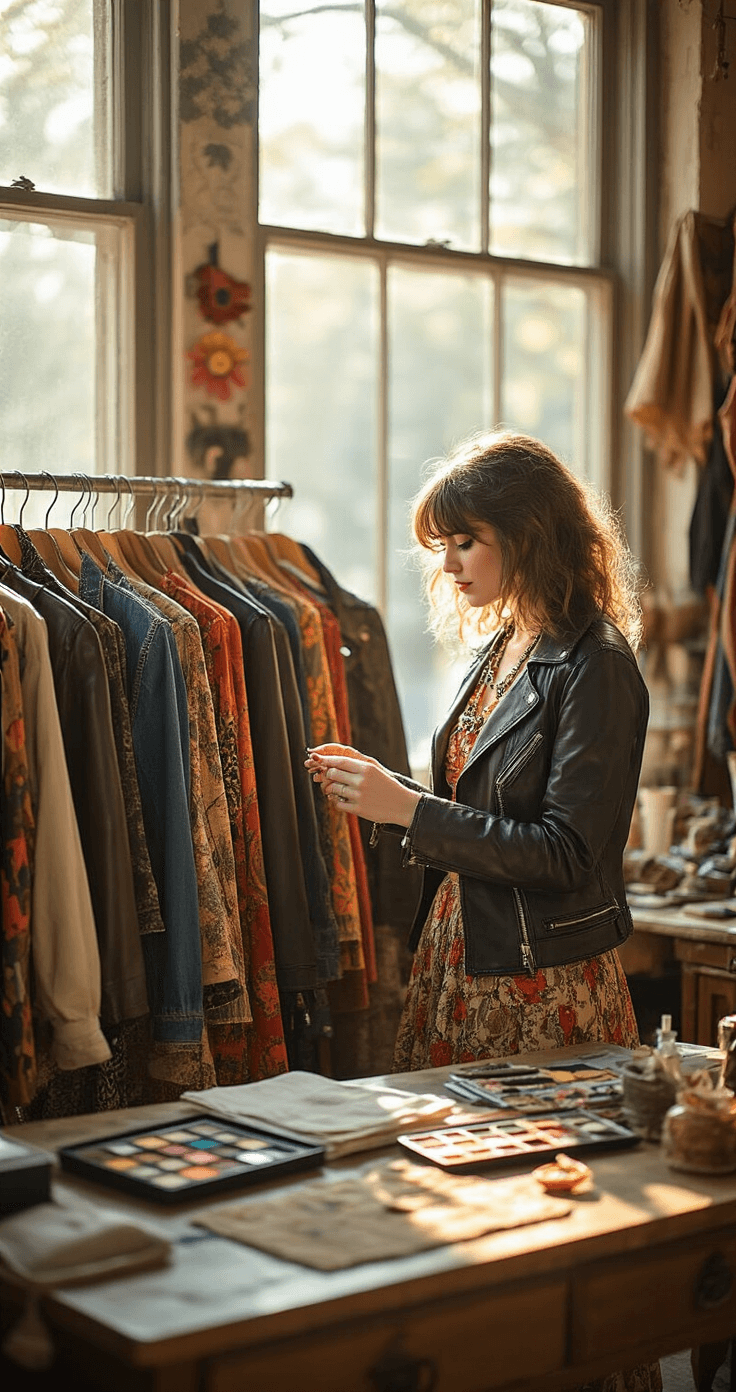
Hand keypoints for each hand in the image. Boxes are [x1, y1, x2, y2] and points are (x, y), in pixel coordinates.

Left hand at [304, 748, 420, 826]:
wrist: (403, 805)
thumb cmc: (388, 787)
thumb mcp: (375, 772)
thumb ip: (357, 768)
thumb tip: (334, 764)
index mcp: (366, 769)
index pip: (340, 761)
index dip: (326, 760)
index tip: (317, 759)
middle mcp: (361, 781)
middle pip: (333, 773)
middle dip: (328, 775)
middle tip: (328, 778)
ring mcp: (359, 795)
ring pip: (333, 788)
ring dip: (329, 789)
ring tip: (333, 790)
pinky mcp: (358, 809)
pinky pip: (338, 803)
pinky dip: (336, 801)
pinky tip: (341, 799)